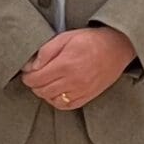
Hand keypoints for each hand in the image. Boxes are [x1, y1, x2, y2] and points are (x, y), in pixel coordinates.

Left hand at [19, 26, 138, 111]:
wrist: (117, 48)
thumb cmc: (91, 40)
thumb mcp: (65, 37)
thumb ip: (46, 52)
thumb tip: (31, 66)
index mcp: (65, 64)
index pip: (36, 79)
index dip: (27, 77)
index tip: (27, 73)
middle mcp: (73, 80)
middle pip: (42, 91)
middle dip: (34, 85)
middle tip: (34, 77)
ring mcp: (81, 90)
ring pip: (52, 100)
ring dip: (44, 93)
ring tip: (45, 84)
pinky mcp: (88, 96)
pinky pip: (67, 106)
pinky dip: (57, 101)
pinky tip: (56, 93)